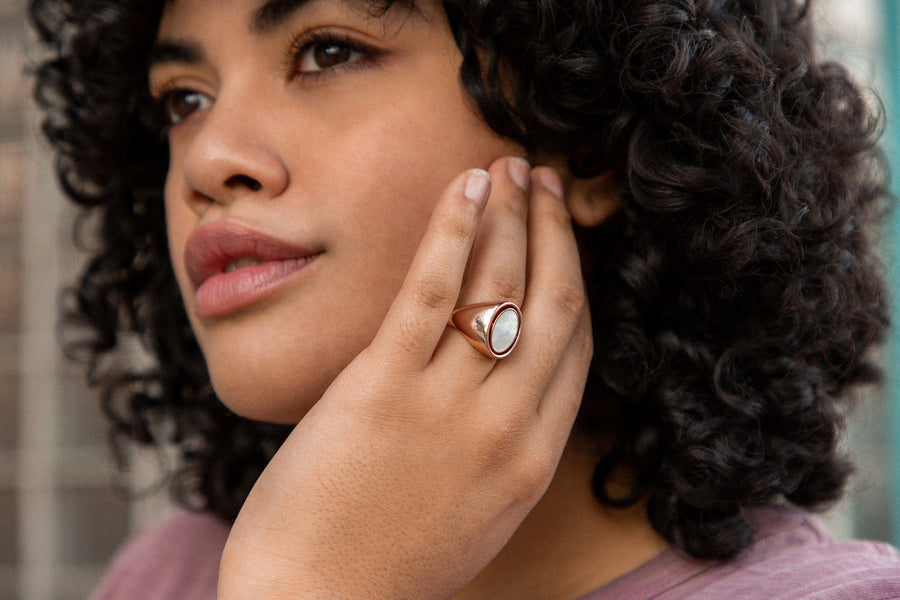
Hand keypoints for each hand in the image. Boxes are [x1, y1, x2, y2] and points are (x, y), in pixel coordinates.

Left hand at [218, 157, 592, 598]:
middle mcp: (507, 427)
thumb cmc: (388, 565)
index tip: (564, 236)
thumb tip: (509, 382)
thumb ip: (506, 449)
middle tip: (547, 180)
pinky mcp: (382, 387)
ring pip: (500, 286)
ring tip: (510, 167)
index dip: (573, 277)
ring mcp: (448, 405)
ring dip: (512, 215)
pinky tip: (465, 188)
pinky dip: (453, 230)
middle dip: (556, 231)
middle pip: (553, 304)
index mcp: (534, 459)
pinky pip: (431, 290)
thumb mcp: (478, 514)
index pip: (574, 345)